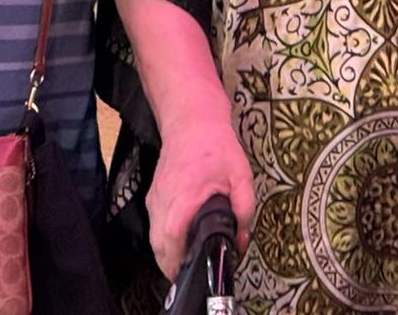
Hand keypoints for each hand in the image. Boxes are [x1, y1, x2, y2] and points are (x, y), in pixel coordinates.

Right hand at [145, 109, 256, 282]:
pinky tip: (178, 244)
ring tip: (185, 265)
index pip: (172, 238)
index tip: (190, 275)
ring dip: (166, 255)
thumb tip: (240, 242)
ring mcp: (155, 197)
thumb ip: (244, 212)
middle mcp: (164, 199)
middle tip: (190, 276)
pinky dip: (162, 240)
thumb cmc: (217, 147)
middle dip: (171, 266)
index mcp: (185, 196)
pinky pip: (154, 225)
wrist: (192, 120)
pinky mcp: (153, 195)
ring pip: (153, 237)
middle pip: (158, 245)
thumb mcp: (241, 177)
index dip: (178, 262)